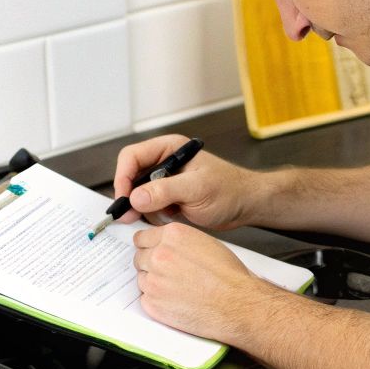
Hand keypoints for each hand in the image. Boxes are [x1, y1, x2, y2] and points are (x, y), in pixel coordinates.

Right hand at [113, 134, 264, 229]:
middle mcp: (164, 162)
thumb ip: (165, 191)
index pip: (132, 156)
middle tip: (130, 216)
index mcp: (169, 149)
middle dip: (130, 197)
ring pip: (138, 194)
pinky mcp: (168, 197)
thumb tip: (136, 197)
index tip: (124, 198)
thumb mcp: (197, 189)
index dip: (123, 176)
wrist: (246, 205)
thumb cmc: (229, 190)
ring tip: (160, 216)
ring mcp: (165, 181)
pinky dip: (153, 215)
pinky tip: (168, 219)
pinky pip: (149, 206)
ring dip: (143, 208)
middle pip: (131, 176)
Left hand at [131, 223, 276, 342]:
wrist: (236, 304)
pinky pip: (146, 299)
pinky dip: (157, 301)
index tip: (152, 252)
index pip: (142, 238)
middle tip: (170, 274)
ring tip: (179, 289)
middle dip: (151, 265)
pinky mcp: (152, 304)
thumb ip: (179, 241)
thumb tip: (165, 244)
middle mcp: (159, 255)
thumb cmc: (228, 276)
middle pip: (139, 258)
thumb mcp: (205, 243)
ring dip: (155, 283)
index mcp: (172, 236)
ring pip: (142, 279)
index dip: (149, 247)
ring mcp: (153, 281)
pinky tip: (177, 301)